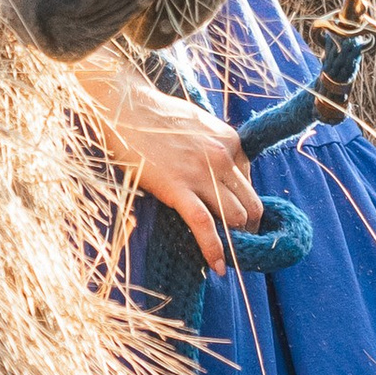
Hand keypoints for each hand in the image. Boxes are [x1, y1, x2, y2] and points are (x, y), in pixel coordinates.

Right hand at [72, 49, 263, 274]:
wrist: (124, 107)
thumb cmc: (155, 115)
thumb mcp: (197, 124)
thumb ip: (214, 146)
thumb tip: (220, 171)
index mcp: (230, 139)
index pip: (249, 181)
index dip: (243, 202)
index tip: (234, 216)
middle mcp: (223, 157)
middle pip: (251, 204)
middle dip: (248, 227)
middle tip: (237, 241)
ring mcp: (201, 173)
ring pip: (235, 217)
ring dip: (233, 238)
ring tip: (226, 253)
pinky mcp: (178, 188)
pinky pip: (204, 226)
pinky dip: (214, 250)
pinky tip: (218, 267)